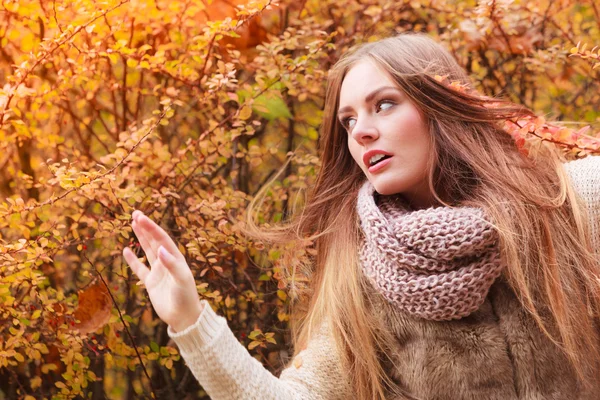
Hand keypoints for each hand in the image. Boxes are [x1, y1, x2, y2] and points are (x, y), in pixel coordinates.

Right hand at [123, 210, 202, 331]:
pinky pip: (140, 269)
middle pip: (155, 241)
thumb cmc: (186, 297)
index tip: (140, 217)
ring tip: (133, 223)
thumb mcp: (181, 279)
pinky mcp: (151, 283)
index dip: (151, 228)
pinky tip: (126, 250)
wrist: (184, 317)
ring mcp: (159, 272)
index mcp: (176, 259)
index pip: (162, 239)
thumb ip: (171, 265)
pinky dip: (133, 260)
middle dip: (146, 227)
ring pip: (148, 251)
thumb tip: (160, 249)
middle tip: (135, 213)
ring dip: (141, 238)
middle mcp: (167, 262)